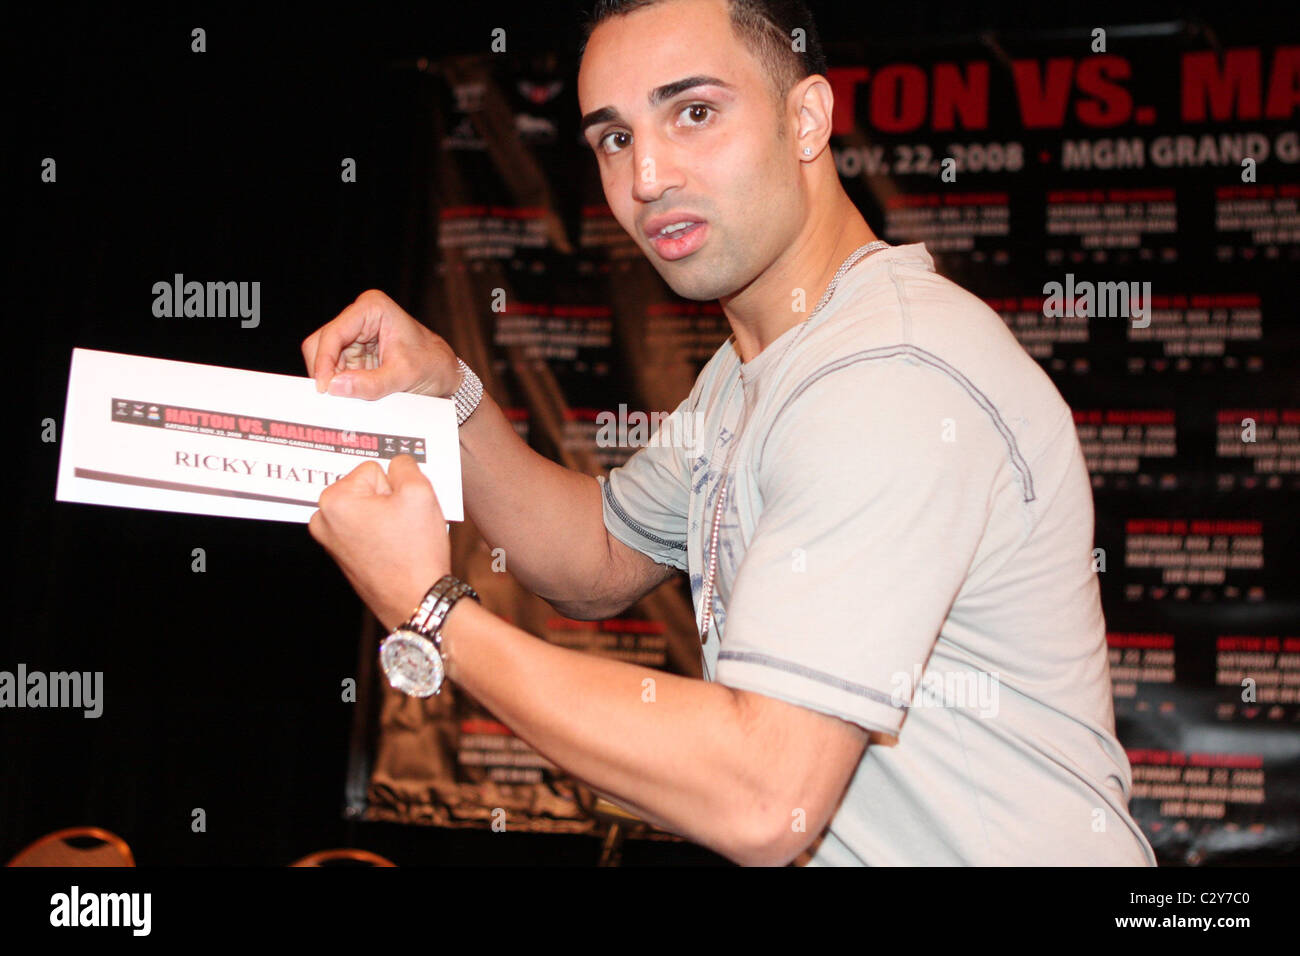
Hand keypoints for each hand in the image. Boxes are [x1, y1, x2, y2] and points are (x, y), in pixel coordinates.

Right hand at [301, 289, 460, 399]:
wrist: (446, 375)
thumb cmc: (432, 366)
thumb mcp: (403, 376)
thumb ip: (370, 384)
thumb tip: (334, 387)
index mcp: (372, 308)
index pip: (334, 333)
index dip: (324, 361)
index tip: (324, 388)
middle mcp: (359, 317)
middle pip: (322, 344)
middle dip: (326, 371)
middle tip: (331, 398)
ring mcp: (355, 335)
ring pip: (325, 358)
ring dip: (332, 380)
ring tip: (345, 399)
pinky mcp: (355, 354)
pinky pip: (335, 369)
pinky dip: (339, 384)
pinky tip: (348, 397)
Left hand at [308, 454, 451, 630]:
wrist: (417, 601)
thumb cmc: (415, 553)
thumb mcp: (420, 492)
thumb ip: (406, 465)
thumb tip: (398, 464)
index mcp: (335, 500)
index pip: (375, 469)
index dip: (396, 487)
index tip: (404, 512)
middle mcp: (323, 520)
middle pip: (368, 488)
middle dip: (389, 501)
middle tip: (405, 525)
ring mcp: (331, 541)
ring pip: (369, 508)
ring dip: (388, 517)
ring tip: (402, 539)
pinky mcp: (343, 556)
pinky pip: (367, 529)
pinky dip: (383, 534)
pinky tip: (396, 550)